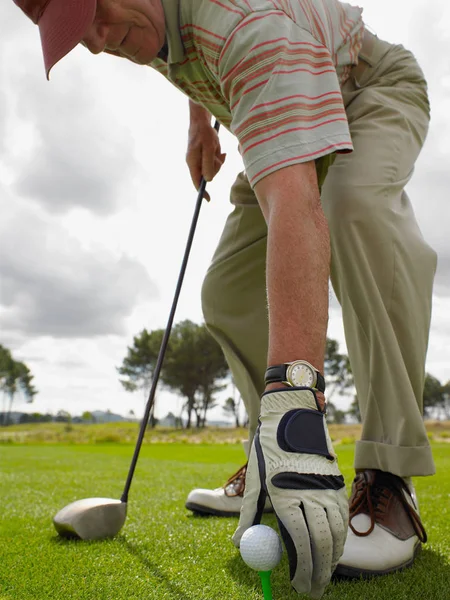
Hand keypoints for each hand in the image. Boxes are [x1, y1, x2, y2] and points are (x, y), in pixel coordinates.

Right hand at [186, 116, 225, 199]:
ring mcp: (198, 159)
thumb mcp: (209, 148)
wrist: (201, 120)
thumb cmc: (204, 133)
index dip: (202, 191)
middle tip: (218, 157)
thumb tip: (208, 180)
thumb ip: (208, 164)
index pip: (196, 182)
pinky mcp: (203, 155)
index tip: (208, 200)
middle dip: (215, 168)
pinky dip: (218, 158)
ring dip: (217, 161)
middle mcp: (194, 163)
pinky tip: (220, 150)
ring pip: (211, 168)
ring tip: (217, 149)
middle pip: (206, 175)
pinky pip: (213, 161)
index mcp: (192, 162)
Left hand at [233, 388, 347, 598]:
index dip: (301, 569)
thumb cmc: (270, 447)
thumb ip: (249, 512)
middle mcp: (311, 494)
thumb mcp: (256, 477)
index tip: (298, 586)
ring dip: (333, 560)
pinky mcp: (337, 484)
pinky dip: (341, 539)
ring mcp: (328, 489)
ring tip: (324, 576)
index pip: (300, 542)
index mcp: (287, 494)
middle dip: (319, 572)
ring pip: (337, 534)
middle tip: (313, 591)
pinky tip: (335, 550)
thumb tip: (238, 543)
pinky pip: (343, 519)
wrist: (294, 415)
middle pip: (322, 543)